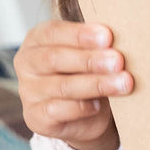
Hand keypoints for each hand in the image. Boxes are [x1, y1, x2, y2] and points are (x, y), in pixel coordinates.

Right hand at [14, 20, 132, 149]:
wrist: (84, 113)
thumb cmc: (87, 71)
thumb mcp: (89, 52)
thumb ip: (97, 44)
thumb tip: (122, 39)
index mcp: (37, 39)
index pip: (53, 32)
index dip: (80, 35)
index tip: (107, 37)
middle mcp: (26, 63)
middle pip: (54, 58)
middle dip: (90, 60)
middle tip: (118, 61)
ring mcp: (28, 92)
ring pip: (61, 86)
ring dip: (96, 84)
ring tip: (123, 82)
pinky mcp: (35, 117)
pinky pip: (58, 111)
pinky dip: (81, 107)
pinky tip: (98, 105)